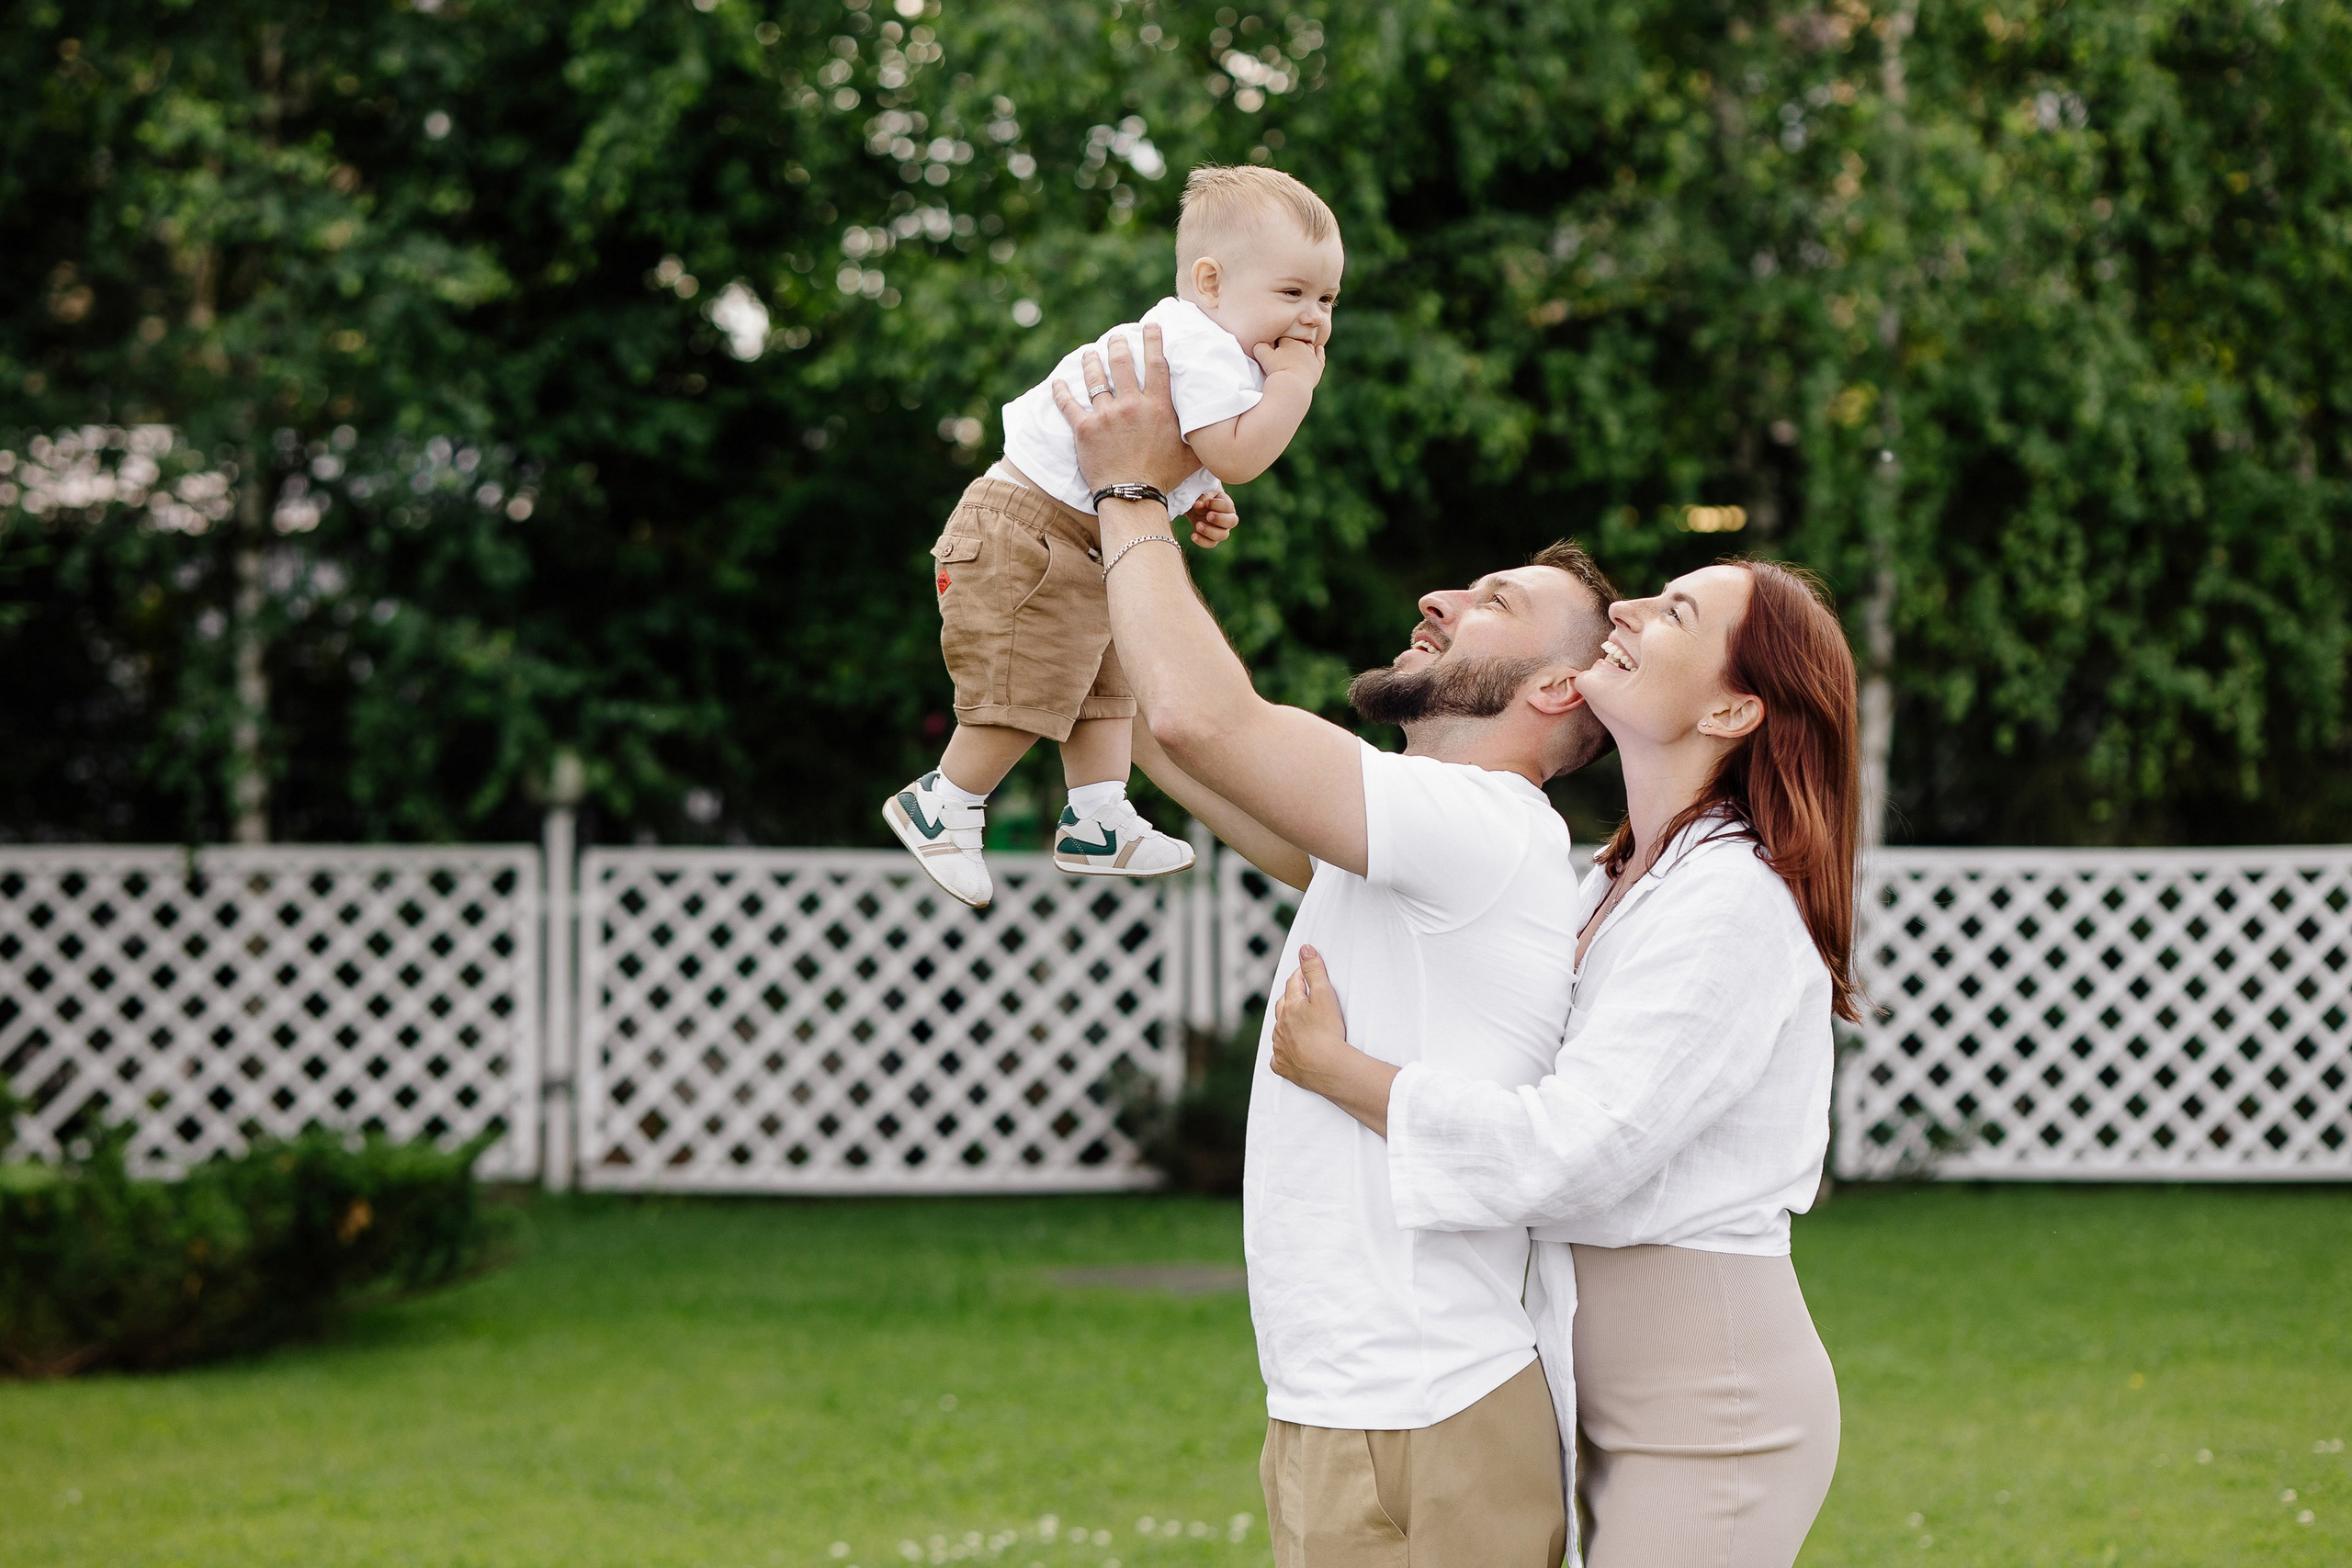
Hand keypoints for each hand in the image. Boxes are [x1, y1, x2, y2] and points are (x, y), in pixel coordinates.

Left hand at [1049, 325, 1198, 495]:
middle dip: (1118, 344)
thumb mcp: (1192, 456)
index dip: (1153, 340)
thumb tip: (1221, 431)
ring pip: (1095, 378)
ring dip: (1090, 362)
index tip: (1149, 326)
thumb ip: (1202, 438)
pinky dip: (1061, 391)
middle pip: (1122, 363)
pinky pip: (1068, 404)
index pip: (1156, 363)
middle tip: (1115, 336)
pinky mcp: (1084, 429)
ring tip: (1088, 353)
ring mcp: (1106, 415)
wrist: (1133, 497)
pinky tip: (1057, 382)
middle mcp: (1131, 405)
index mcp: (1158, 407)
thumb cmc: (1163, 478)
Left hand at [1186, 490, 1238, 548]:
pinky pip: (1210, 543)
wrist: (1196, 506)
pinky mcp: (1212, 538)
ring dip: (1210, 531)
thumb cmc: (1203, 497)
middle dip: (1220, 519)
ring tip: (1198, 525)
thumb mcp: (1204, 492)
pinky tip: (1193, 535)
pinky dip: (1202, 541)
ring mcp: (1221, 530)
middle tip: (1208, 516)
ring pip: (1222, 535)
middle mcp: (1228, 518)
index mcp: (1227, 505)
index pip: (1228, 506)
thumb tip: (1198, 504)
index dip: (1217, 505)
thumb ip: (1203, 496)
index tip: (1207, 502)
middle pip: (1232, 522)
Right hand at [1251, 336, 1325, 391]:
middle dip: (1289, 347)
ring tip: (1297, 354)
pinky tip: (1319, 348)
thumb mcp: (1263, 356)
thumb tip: (1259, 344)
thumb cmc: (1277, 370)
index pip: (1282, 339)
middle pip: (1295, 343)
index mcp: (1289, 342)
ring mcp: (1312, 356)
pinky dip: (1319, 352)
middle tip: (1283, 356)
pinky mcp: (1318, 367)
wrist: (1292, 386)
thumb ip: (1259, 346)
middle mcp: (1302, 346)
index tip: (1273, 352)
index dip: (1276, 345)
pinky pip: (1320, 356)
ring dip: (1303, 349)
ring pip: (1308, 347)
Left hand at [1270, 946, 1396, 1138]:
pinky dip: (1282, 1054)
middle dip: (1290, 998)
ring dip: (1285, 1025)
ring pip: (1279, 1031)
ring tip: (1295, 1023)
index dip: (1300, 976)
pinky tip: (1286, 1053)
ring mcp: (1280, 1047)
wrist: (1328, 1068)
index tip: (1306, 972)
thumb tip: (1305, 948)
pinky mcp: (1284, 1066)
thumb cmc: (1328, 1030)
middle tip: (1300, 995)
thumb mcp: (1324, 994)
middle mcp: (1280, 1026)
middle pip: (1282, 1006)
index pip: (1293, 984)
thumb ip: (1314, 970)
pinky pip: (1278, 1058)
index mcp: (1290, 1006)